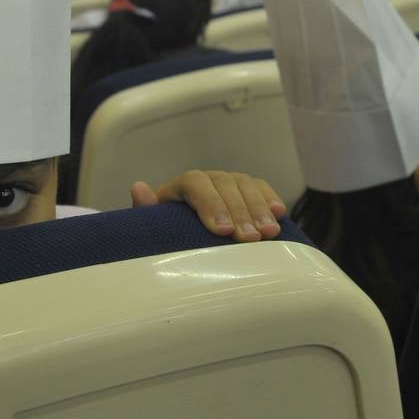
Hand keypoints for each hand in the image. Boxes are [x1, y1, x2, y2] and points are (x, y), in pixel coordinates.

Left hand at [131, 170, 286, 242]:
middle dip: (239, 213)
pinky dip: (270, 199)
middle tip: (249, 239)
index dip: (210, 204)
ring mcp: (229, 183)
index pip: (196, 184)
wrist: (183, 237)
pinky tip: (280, 214)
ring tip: (268, 233)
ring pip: (245, 186)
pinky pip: (261, 188)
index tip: (221, 231)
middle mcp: (208, 180)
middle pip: (225, 185)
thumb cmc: (168, 234)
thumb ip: (146, 211)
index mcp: (182, 186)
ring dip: (258, 209)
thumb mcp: (155, 227)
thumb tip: (138, 188)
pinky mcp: (248, 192)